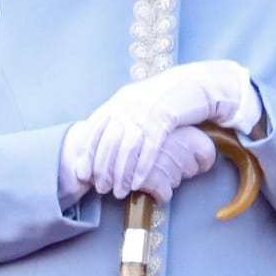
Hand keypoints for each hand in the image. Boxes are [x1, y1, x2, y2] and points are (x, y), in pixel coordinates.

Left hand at [77, 61, 256, 196]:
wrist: (192, 83)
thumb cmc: (164, 99)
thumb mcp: (137, 104)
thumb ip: (119, 118)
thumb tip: (102, 143)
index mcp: (118, 101)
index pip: (94, 129)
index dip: (87, 153)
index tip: (83, 173)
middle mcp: (128, 105)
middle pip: (108, 142)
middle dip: (103, 169)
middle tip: (101, 188)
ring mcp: (146, 112)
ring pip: (126, 148)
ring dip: (120, 173)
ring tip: (118, 191)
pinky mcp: (165, 118)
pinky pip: (149, 147)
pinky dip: (141, 167)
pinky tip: (136, 183)